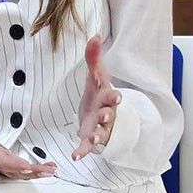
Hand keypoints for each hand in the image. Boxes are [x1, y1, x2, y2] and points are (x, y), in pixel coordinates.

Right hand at [0, 108, 55, 179]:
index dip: (15, 166)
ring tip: (52, 170)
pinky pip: (26, 172)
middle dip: (33, 172)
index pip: (3, 162)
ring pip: (24, 173)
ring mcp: (6, 168)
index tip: (28, 168)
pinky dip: (38, 172)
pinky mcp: (10, 168)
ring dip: (39, 173)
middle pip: (18, 170)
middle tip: (48, 171)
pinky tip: (51, 169)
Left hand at [72, 35, 121, 160]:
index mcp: (108, 98)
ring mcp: (100, 128)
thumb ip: (93, 57)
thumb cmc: (98, 93)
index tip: (117, 98)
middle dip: (108, 116)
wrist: (98, 113)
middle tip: (105, 115)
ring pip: (102, 133)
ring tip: (94, 138)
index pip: (113, 97)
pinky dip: (83, 151)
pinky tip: (75, 156)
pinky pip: (88, 147)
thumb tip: (95, 35)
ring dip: (99, 135)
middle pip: (110, 116)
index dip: (115, 98)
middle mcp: (107, 115)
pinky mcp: (90, 138)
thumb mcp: (95, 76)